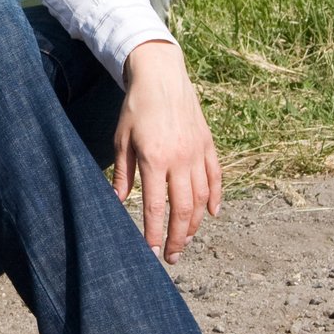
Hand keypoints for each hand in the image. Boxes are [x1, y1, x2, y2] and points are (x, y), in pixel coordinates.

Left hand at [112, 40, 221, 263]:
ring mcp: (197, 152)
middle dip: (177, 238)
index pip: (156, 207)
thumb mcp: (121, 140)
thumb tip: (117, 203)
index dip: (154, 233)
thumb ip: (123, 174)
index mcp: (155, 159)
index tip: (152, 252)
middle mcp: (180, 159)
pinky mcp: (208, 144)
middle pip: (183, 209)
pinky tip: (212, 214)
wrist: (162, 76)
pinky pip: (216, 176)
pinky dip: (216, 197)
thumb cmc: (136, 108)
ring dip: (195, 223)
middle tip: (171, 257)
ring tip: (187, 240)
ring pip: (202, 197)